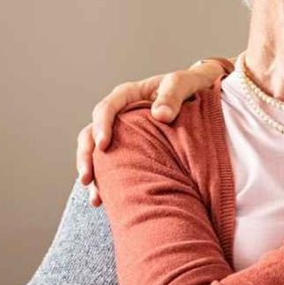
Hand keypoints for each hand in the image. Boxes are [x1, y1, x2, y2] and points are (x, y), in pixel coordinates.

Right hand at [75, 59, 228, 204]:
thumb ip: (173, 94)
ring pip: (96, 153)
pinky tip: (106, 200)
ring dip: (93, 174)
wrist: (197, 94)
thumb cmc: (188, 87)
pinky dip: (107, 182)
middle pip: (91, 134)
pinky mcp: (128, 149)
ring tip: (96, 198)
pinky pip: (111, 164)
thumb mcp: (183, 84)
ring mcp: (121, 133)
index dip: (102, 126)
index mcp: (127, 95)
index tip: (103, 145)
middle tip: (87, 177)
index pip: (107, 109)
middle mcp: (119, 115)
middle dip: (87, 156)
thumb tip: (161, 115)